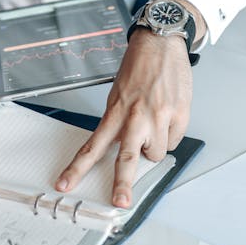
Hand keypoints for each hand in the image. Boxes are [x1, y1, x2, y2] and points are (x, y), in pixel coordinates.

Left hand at [55, 27, 192, 207]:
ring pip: (156, 153)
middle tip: (120, 201)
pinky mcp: (180, 114)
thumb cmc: (139, 66)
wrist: (161, 42)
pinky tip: (167, 116)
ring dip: (153, 146)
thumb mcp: (119, 94)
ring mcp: (159, 115)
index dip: (78, 168)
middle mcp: (136, 115)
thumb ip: (119, 122)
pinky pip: (173, 140)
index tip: (65, 184)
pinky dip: (170, 134)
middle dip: (122, 184)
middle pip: (127, 159)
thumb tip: (124, 148)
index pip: (93, 145)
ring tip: (153, 124)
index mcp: (116, 111)